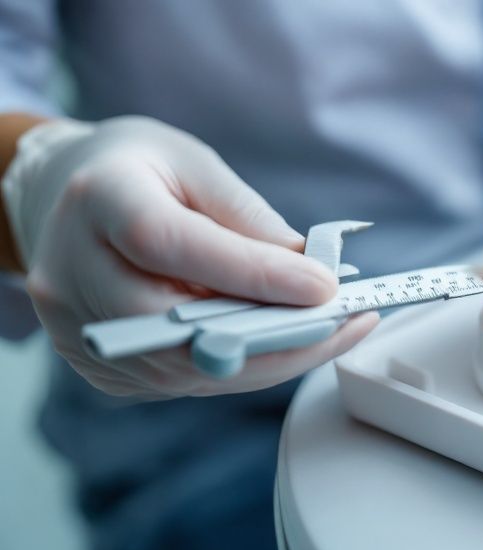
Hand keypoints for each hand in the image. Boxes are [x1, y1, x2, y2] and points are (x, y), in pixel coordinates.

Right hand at [10, 116, 377, 398]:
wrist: (64, 201)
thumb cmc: (137, 172)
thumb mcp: (197, 165)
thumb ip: (250, 219)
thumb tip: (311, 272)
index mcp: (98, 200)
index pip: (171, 246)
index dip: (253, 274)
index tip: (324, 287)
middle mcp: (74, 272)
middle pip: (178, 327)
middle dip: (276, 336)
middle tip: (347, 323)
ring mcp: (80, 329)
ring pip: (187, 369)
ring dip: (270, 358)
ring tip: (332, 331)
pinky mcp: (99, 366)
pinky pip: (182, 380)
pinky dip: (241, 366)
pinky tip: (282, 341)